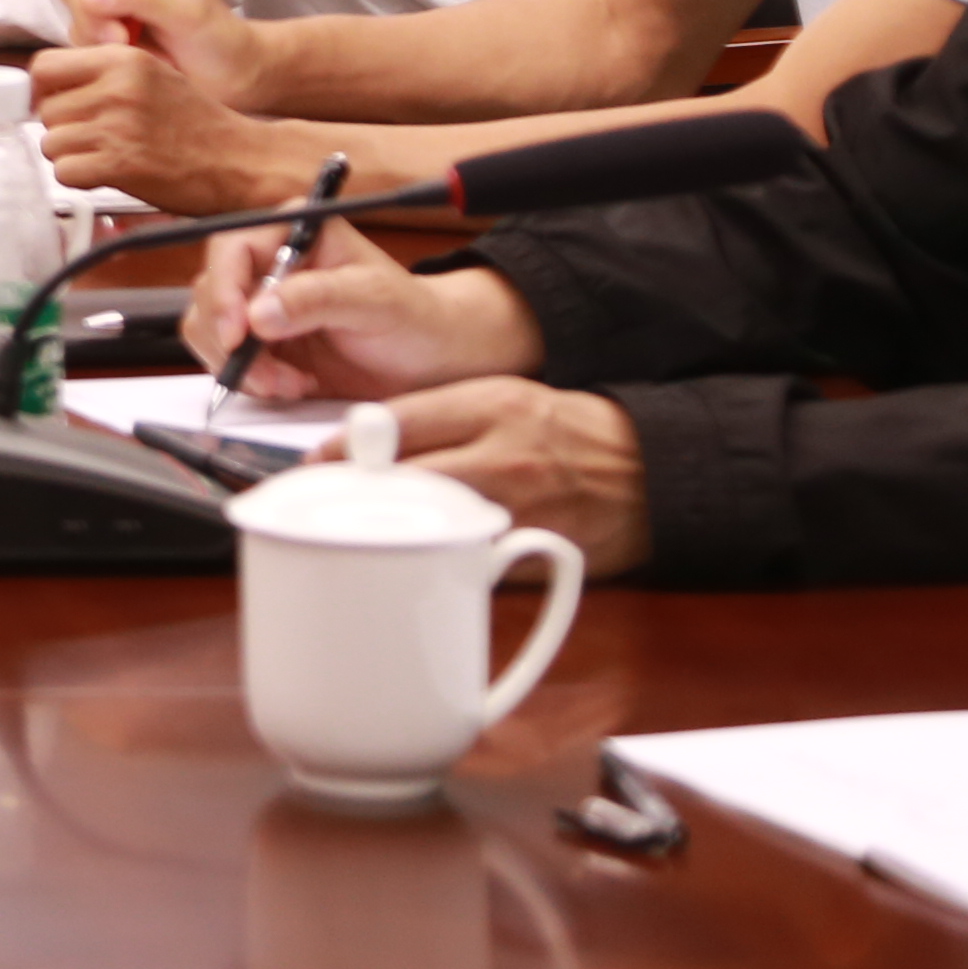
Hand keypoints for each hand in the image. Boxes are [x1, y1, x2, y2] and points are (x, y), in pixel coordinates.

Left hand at [32, 0, 310, 206]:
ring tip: (101, 155)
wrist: (241, 159)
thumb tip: (49, 85)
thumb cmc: (199, 123)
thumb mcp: (153, 74)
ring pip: (50, 143)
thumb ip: (104, 74)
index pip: (44, 66)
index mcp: (124, 59)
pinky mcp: (120, 164)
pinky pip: (65, 172)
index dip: (44, 89)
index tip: (56, 102)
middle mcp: (118, 87)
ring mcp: (118, 125)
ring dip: (69, 155)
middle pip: (45, 109)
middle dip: (62, 127)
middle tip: (91, 136)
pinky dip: (79, 178)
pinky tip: (104, 174)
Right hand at [190, 219, 541, 400]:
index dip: (224, 291)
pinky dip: (251, 380)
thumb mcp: (375, 301)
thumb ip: (319, 299)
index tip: (238, 333)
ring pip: (210, 329)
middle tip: (266, 374)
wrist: (435, 361)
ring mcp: (263, 304)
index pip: (231, 249)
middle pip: (211, 292)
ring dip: (240, 365)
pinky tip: (291, 385)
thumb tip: (258, 313)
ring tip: (288, 383)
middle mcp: (271, 263)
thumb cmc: (416, 318)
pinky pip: (229, 359)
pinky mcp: (264, 342)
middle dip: (231, 340)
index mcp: (296, 231)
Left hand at [336, 373, 652, 571]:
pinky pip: (470, 567)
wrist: (652, 470)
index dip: (345, 447)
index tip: (315, 464)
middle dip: (358, 496)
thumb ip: (439, 417)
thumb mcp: (504, 399)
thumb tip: (364, 443)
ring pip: (431, 528)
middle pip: (405, 479)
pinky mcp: (534, 556)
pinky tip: (416, 568)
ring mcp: (520, 511)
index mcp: (493, 406)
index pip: (398, 423)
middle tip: (328, 505)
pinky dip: (440, 568)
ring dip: (391, 535)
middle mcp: (505, 457)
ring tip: (362, 537)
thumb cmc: (568, 433)